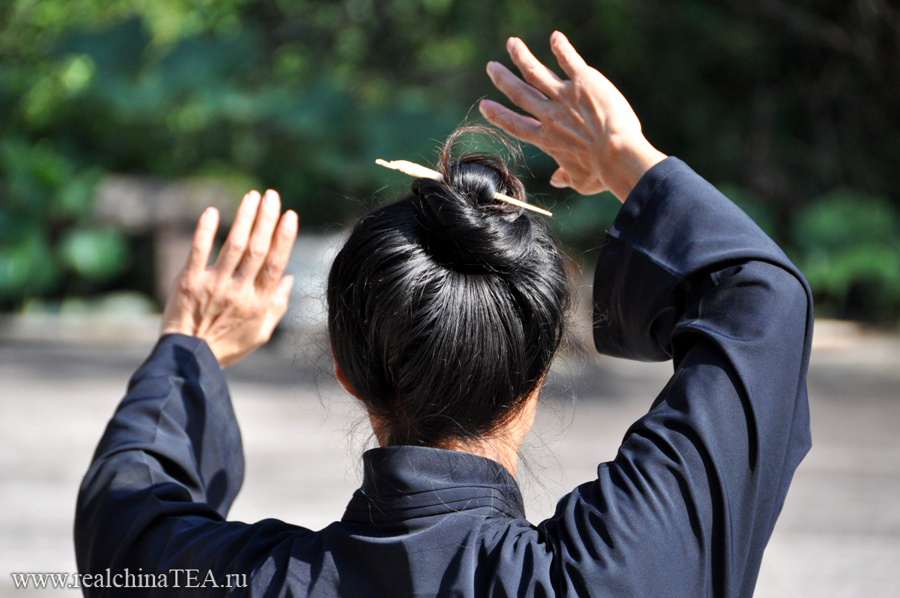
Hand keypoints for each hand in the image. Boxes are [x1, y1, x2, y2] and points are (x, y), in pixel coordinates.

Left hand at [160, 189, 298, 366]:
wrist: (189, 358)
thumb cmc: (227, 346)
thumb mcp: (260, 333)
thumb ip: (277, 306)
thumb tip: (290, 279)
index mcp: (258, 303)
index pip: (275, 263)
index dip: (284, 237)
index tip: (290, 215)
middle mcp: (239, 291)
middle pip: (257, 249)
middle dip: (266, 220)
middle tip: (272, 196)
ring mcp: (214, 286)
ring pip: (233, 245)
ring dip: (244, 218)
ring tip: (252, 196)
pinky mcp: (189, 282)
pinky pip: (198, 252)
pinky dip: (205, 231)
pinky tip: (213, 211)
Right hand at [479, 31, 666, 201]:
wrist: (618, 155)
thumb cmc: (602, 173)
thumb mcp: (581, 182)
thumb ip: (566, 177)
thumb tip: (557, 180)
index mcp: (547, 140)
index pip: (516, 125)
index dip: (499, 115)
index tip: (485, 105)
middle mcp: (550, 115)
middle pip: (520, 93)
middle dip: (503, 79)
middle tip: (492, 67)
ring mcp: (565, 96)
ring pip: (535, 72)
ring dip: (522, 56)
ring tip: (512, 44)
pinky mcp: (584, 81)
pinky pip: (569, 60)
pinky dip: (561, 47)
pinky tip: (556, 37)